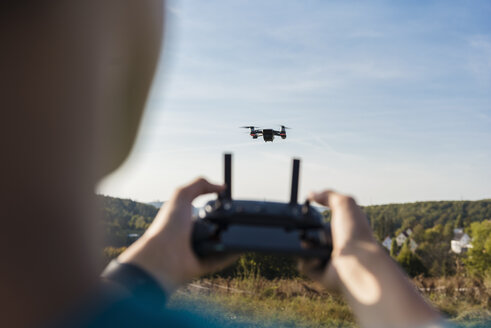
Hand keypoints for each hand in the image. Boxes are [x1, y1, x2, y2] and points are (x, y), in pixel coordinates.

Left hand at [118, 178, 236, 293]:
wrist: (163, 255)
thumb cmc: (167, 226)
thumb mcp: (181, 196)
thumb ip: (200, 185)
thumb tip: (221, 186)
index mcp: (183, 220)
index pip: (203, 211)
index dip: (215, 206)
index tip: (228, 201)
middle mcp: (190, 235)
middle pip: (214, 227)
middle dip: (225, 222)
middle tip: (237, 216)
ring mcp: (196, 251)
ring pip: (219, 243)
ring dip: (230, 238)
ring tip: (242, 229)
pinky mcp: (203, 266)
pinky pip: (222, 259)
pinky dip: (232, 253)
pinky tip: (242, 246)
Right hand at [301, 191, 377, 288]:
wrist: (358, 263)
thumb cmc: (355, 233)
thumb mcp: (344, 203)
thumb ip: (328, 195)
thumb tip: (311, 193)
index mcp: (344, 230)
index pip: (324, 221)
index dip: (313, 217)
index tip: (305, 213)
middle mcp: (337, 245)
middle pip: (311, 234)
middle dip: (304, 230)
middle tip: (303, 228)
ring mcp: (328, 260)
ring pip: (305, 249)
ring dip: (304, 245)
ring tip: (310, 243)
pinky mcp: (321, 274)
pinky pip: (304, 265)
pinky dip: (306, 259)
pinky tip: (316, 256)